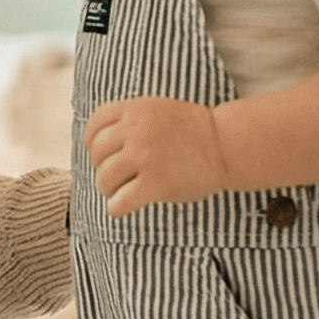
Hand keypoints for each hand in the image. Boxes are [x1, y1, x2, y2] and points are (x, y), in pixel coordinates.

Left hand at [84, 95, 229, 215]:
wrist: (226, 145)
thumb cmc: (190, 131)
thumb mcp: (156, 110)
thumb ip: (128, 120)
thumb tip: (92, 143)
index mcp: (134, 110)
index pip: (94, 126)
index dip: (93, 143)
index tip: (104, 154)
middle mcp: (136, 131)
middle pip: (97, 154)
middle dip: (103, 167)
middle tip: (117, 176)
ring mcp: (145, 157)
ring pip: (104, 180)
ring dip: (109, 189)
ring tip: (120, 191)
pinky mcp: (156, 184)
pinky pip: (120, 203)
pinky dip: (116, 209)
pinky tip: (122, 208)